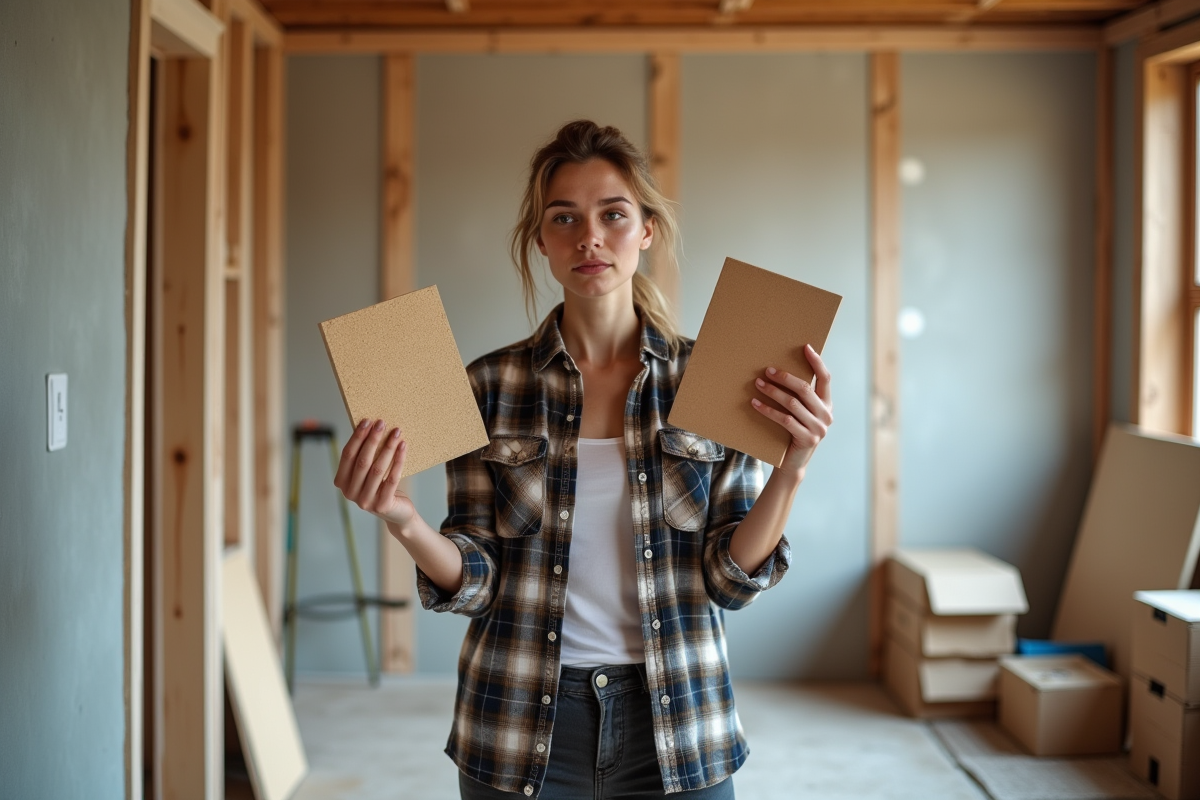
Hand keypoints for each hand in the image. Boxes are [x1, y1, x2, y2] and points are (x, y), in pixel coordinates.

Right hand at [333, 418, 415, 527]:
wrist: (397, 512)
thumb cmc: (381, 486)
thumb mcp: (368, 472)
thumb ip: (364, 456)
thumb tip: (371, 426)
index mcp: (342, 482)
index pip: (347, 455)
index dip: (357, 437)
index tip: (367, 421)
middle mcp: (350, 493)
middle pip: (362, 461)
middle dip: (372, 440)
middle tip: (382, 423)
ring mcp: (365, 501)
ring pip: (377, 469)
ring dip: (387, 448)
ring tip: (396, 433)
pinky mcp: (382, 505)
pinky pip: (392, 479)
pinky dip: (398, 461)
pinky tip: (403, 447)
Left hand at [750, 344, 832, 478]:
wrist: (792, 464)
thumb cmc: (793, 432)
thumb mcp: (801, 413)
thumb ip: (799, 396)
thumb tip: (779, 370)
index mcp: (827, 404)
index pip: (825, 378)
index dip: (816, 362)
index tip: (805, 347)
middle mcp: (826, 415)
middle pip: (805, 389)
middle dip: (785, 377)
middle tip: (767, 370)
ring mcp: (818, 428)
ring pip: (793, 404)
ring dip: (773, 392)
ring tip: (757, 384)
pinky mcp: (807, 438)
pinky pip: (784, 420)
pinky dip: (768, 410)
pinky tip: (755, 403)